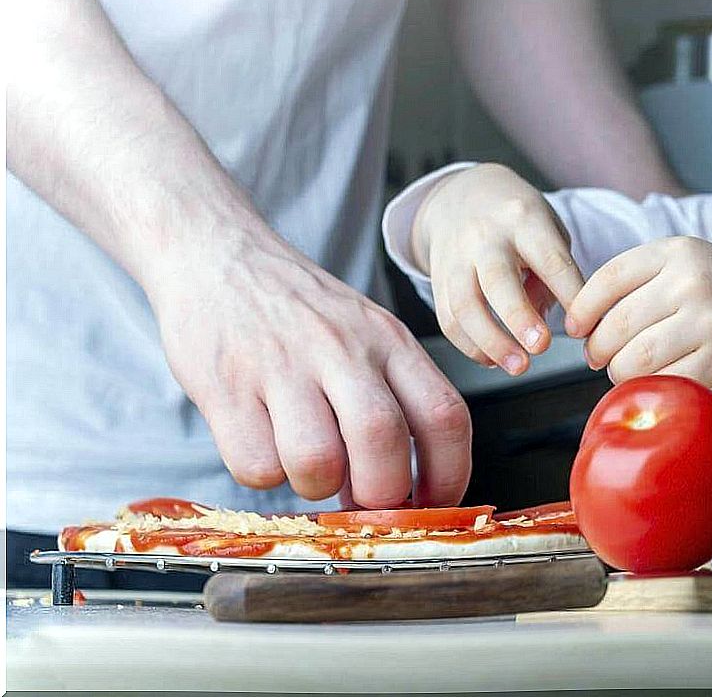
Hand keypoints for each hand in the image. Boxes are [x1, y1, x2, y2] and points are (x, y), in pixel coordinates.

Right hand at [147, 228, 471, 507]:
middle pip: (383, 443)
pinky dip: (263, 474)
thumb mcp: (364, 332)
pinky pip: (256, 465)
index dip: (448, 475)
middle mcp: (342, 348)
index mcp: (389, 339)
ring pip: (318, 464)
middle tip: (362, 500)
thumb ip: (392, 395)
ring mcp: (282, 364)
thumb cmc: (299, 311)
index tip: (433, 504)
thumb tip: (409, 488)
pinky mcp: (225, 384)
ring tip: (306, 465)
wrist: (217, 252)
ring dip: (316, 487)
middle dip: (379, 495)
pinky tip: (262, 444)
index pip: (445, 416)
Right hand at [412, 163, 584, 374]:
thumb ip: (555, 274)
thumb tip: (558, 324)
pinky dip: (470, 346)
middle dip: (519, 318)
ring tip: (518, 366)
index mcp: (524, 219)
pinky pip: (448, 318)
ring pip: (464, 304)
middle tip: (541, 348)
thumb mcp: (547, 229)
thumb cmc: (517, 220)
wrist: (461, 196)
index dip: (569, 295)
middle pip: (497, 280)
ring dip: (491, 342)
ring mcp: (456, 258)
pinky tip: (493, 359)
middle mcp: (485, 237)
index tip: (584, 327)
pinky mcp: (437, 280)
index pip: (550, 260)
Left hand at [566, 236, 711, 390]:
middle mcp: (691, 280)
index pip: (606, 280)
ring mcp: (708, 319)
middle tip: (602, 360)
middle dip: (599, 350)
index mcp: (679, 251)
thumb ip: (648, 282)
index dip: (582, 310)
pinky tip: (662, 383)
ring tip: (632, 372)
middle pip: (614, 326)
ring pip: (633, 359)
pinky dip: (655, 388)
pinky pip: (665, 381)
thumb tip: (583, 320)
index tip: (576, 330)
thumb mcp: (699, 266)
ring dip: (622, 374)